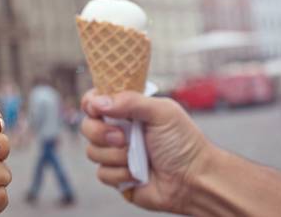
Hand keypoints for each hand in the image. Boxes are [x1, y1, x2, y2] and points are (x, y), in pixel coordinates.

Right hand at [80, 89, 211, 213]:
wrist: (193, 180)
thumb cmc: (183, 143)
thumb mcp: (161, 112)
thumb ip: (130, 101)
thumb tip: (98, 102)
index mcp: (128, 110)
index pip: (96, 100)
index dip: (91, 104)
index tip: (96, 109)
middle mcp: (118, 130)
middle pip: (87, 126)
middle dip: (101, 132)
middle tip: (123, 137)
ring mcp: (115, 153)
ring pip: (92, 151)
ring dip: (115, 156)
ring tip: (137, 157)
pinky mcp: (116, 175)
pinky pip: (101, 173)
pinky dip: (120, 174)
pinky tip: (138, 174)